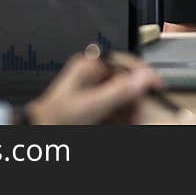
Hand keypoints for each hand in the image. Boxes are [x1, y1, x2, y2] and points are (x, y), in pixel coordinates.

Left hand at [24, 53, 162, 124]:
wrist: (39, 133)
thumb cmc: (55, 118)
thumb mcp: (93, 104)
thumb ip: (120, 89)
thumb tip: (144, 76)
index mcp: (88, 65)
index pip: (124, 62)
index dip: (142, 74)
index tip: (156, 85)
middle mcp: (90, 75)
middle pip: (124, 82)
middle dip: (135, 99)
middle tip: (140, 113)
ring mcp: (91, 92)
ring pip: (121, 97)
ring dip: (130, 111)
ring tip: (132, 121)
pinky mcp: (91, 107)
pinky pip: (114, 109)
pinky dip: (121, 117)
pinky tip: (122, 124)